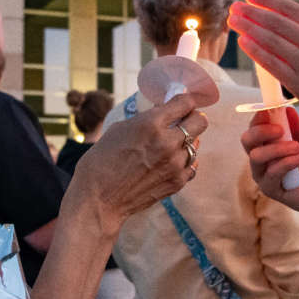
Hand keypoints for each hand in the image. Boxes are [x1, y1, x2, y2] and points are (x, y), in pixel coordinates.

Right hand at [68, 93, 207, 232]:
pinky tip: (172, 161)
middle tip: (183, 120)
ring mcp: (175, 164)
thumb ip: (146, 119)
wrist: (98, 199)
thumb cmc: (101, 161)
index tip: (184, 102)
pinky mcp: (177, 182)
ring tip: (171, 144)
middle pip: (200, 122)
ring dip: (187, 141)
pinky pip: (192, 165)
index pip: (185, 103)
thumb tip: (163, 112)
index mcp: (151, 124)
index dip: (186, 100)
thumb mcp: (120, 128)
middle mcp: (168, 142)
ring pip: (197, 145)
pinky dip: (185, 161)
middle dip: (192, 118)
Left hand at [228, 0, 298, 132]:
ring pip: (270, 42)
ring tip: (233, 21)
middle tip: (235, 7)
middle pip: (276, 23)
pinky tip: (243, 42)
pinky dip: (255, 52)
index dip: (267, 1)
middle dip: (251, 13)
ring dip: (248, 29)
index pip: (291, 9)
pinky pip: (272, 64)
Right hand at [241, 106, 298, 219]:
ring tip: (297, 147)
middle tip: (281, 130)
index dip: (259, 117)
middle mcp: (260, 158)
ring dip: (278, 148)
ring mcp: (263, 174)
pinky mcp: (269, 189)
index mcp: (267, 143)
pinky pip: (271, 173)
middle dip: (262, 131)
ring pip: (256, 157)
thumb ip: (296, 126)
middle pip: (247, 140)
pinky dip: (287, 162)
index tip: (269, 109)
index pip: (254, 127)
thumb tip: (287, 108)